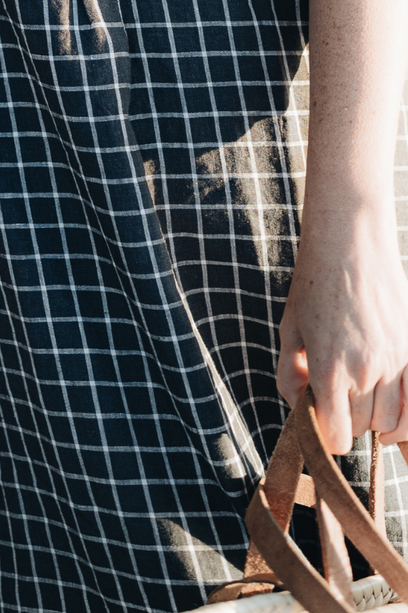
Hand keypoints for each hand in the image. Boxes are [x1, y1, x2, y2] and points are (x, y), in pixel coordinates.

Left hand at [277, 199, 407, 453]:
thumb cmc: (313, 287)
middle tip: (338, 395)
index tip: (323, 420)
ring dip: (377, 417)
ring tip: (362, 395)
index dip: (328, 435)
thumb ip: (290, 377)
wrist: (349, 247)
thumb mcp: (289, 331)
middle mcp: (365, 371)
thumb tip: (300, 409)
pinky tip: (394, 411)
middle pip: (363, 428)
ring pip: (392, 421)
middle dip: (348, 420)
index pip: (338, 438)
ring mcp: (394, 362)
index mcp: (328, 369)